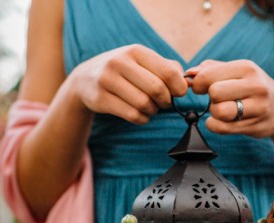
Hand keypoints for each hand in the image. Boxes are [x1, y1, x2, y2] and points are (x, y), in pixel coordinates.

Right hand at [67, 45, 187, 124]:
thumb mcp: (142, 62)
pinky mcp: (100, 99)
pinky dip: (142, 119)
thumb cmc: (123, 71)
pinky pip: (132, 115)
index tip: (178, 93)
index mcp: (135, 51)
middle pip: (157, 89)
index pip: (168, 72)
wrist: (85, 79)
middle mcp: (120, 62)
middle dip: (166, 101)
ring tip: (150, 108)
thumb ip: (167, 69)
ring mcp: (107, 80)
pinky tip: (140, 115)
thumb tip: (188, 83)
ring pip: (144, 104)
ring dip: (153, 111)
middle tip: (163, 103)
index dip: (179, 87)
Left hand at [187, 60, 273, 139]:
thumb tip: (188, 74)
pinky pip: (222, 128)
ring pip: (219, 112)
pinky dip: (215, 126)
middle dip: (210, 98)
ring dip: (215, 113)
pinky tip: (221, 122)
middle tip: (218, 99)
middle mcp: (255, 85)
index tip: (202, 88)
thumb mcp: (235, 71)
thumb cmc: (251, 87)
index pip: (208, 76)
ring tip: (223, 110)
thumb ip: (209, 69)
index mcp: (246, 67)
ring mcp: (258, 107)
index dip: (198, 84)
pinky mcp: (255, 125)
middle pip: (214, 93)